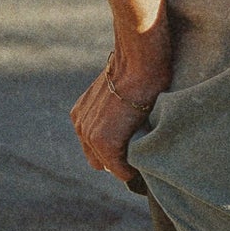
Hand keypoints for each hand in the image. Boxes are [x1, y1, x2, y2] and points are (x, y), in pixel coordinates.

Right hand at [70, 54, 163, 185]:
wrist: (138, 58)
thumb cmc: (150, 91)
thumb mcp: (150, 123)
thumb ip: (138, 145)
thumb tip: (141, 154)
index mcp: (105, 143)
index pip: (121, 172)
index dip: (134, 171)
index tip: (144, 166)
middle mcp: (89, 135)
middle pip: (103, 163)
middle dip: (118, 161)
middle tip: (134, 151)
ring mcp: (81, 121)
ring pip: (92, 149)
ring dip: (105, 147)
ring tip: (124, 136)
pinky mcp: (79, 109)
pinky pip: (85, 132)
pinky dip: (96, 131)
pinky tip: (111, 122)